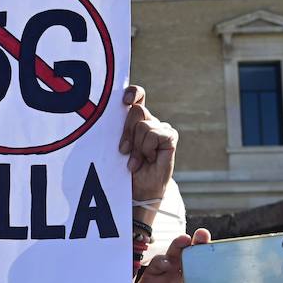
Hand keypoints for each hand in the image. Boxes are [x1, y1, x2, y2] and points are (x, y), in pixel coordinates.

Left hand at [119, 85, 177, 202]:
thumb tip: (112, 115)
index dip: (133, 93)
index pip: (136, 95)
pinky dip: (147, 149)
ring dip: (137, 146)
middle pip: (136, 110)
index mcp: (134, 119)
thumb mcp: (116, 147)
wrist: (139, 190)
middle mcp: (149, 121)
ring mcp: (160, 128)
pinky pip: (154, 134)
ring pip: (143, 125)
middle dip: (127, 132)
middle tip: (124, 151)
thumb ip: (117, 130)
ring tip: (136, 160)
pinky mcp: (170, 137)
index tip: (125, 101)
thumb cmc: (124, 169)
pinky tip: (148, 159)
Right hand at [119, 230, 215, 282]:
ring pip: (171, 257)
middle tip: (201, 235)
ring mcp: (162, 280)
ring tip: (183, 242)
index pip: (202, 268)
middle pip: (187, 257)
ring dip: (177, 248)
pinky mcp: (147, 282)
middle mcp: (178, 281)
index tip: (216, 248)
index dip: (207, 256)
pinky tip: (165, 264)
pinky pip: (154, 267)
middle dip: (194, 244)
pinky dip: (160, 262)